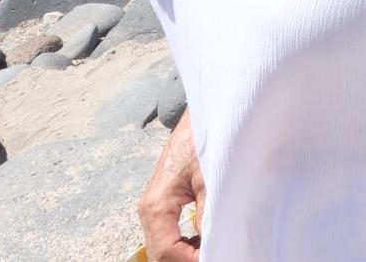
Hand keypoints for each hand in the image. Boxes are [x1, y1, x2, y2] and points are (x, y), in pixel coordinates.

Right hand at [137, 111, 204, 261]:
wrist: (198, 118)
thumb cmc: (202, 142)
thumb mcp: (209, 178)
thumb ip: (206, 212)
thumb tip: (211, 241)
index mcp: (156, 206)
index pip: (166, 252)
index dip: (191, 260)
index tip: (216, 255)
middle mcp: (148, 210)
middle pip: (160, 254)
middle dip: (186, 258)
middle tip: (216, 252)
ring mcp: (152, 208)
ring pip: (162, 247)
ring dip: (184, 253)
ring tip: (211, 247)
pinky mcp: (160, 205)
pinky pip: (166, 235)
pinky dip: (182, 244)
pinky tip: (201, 239)